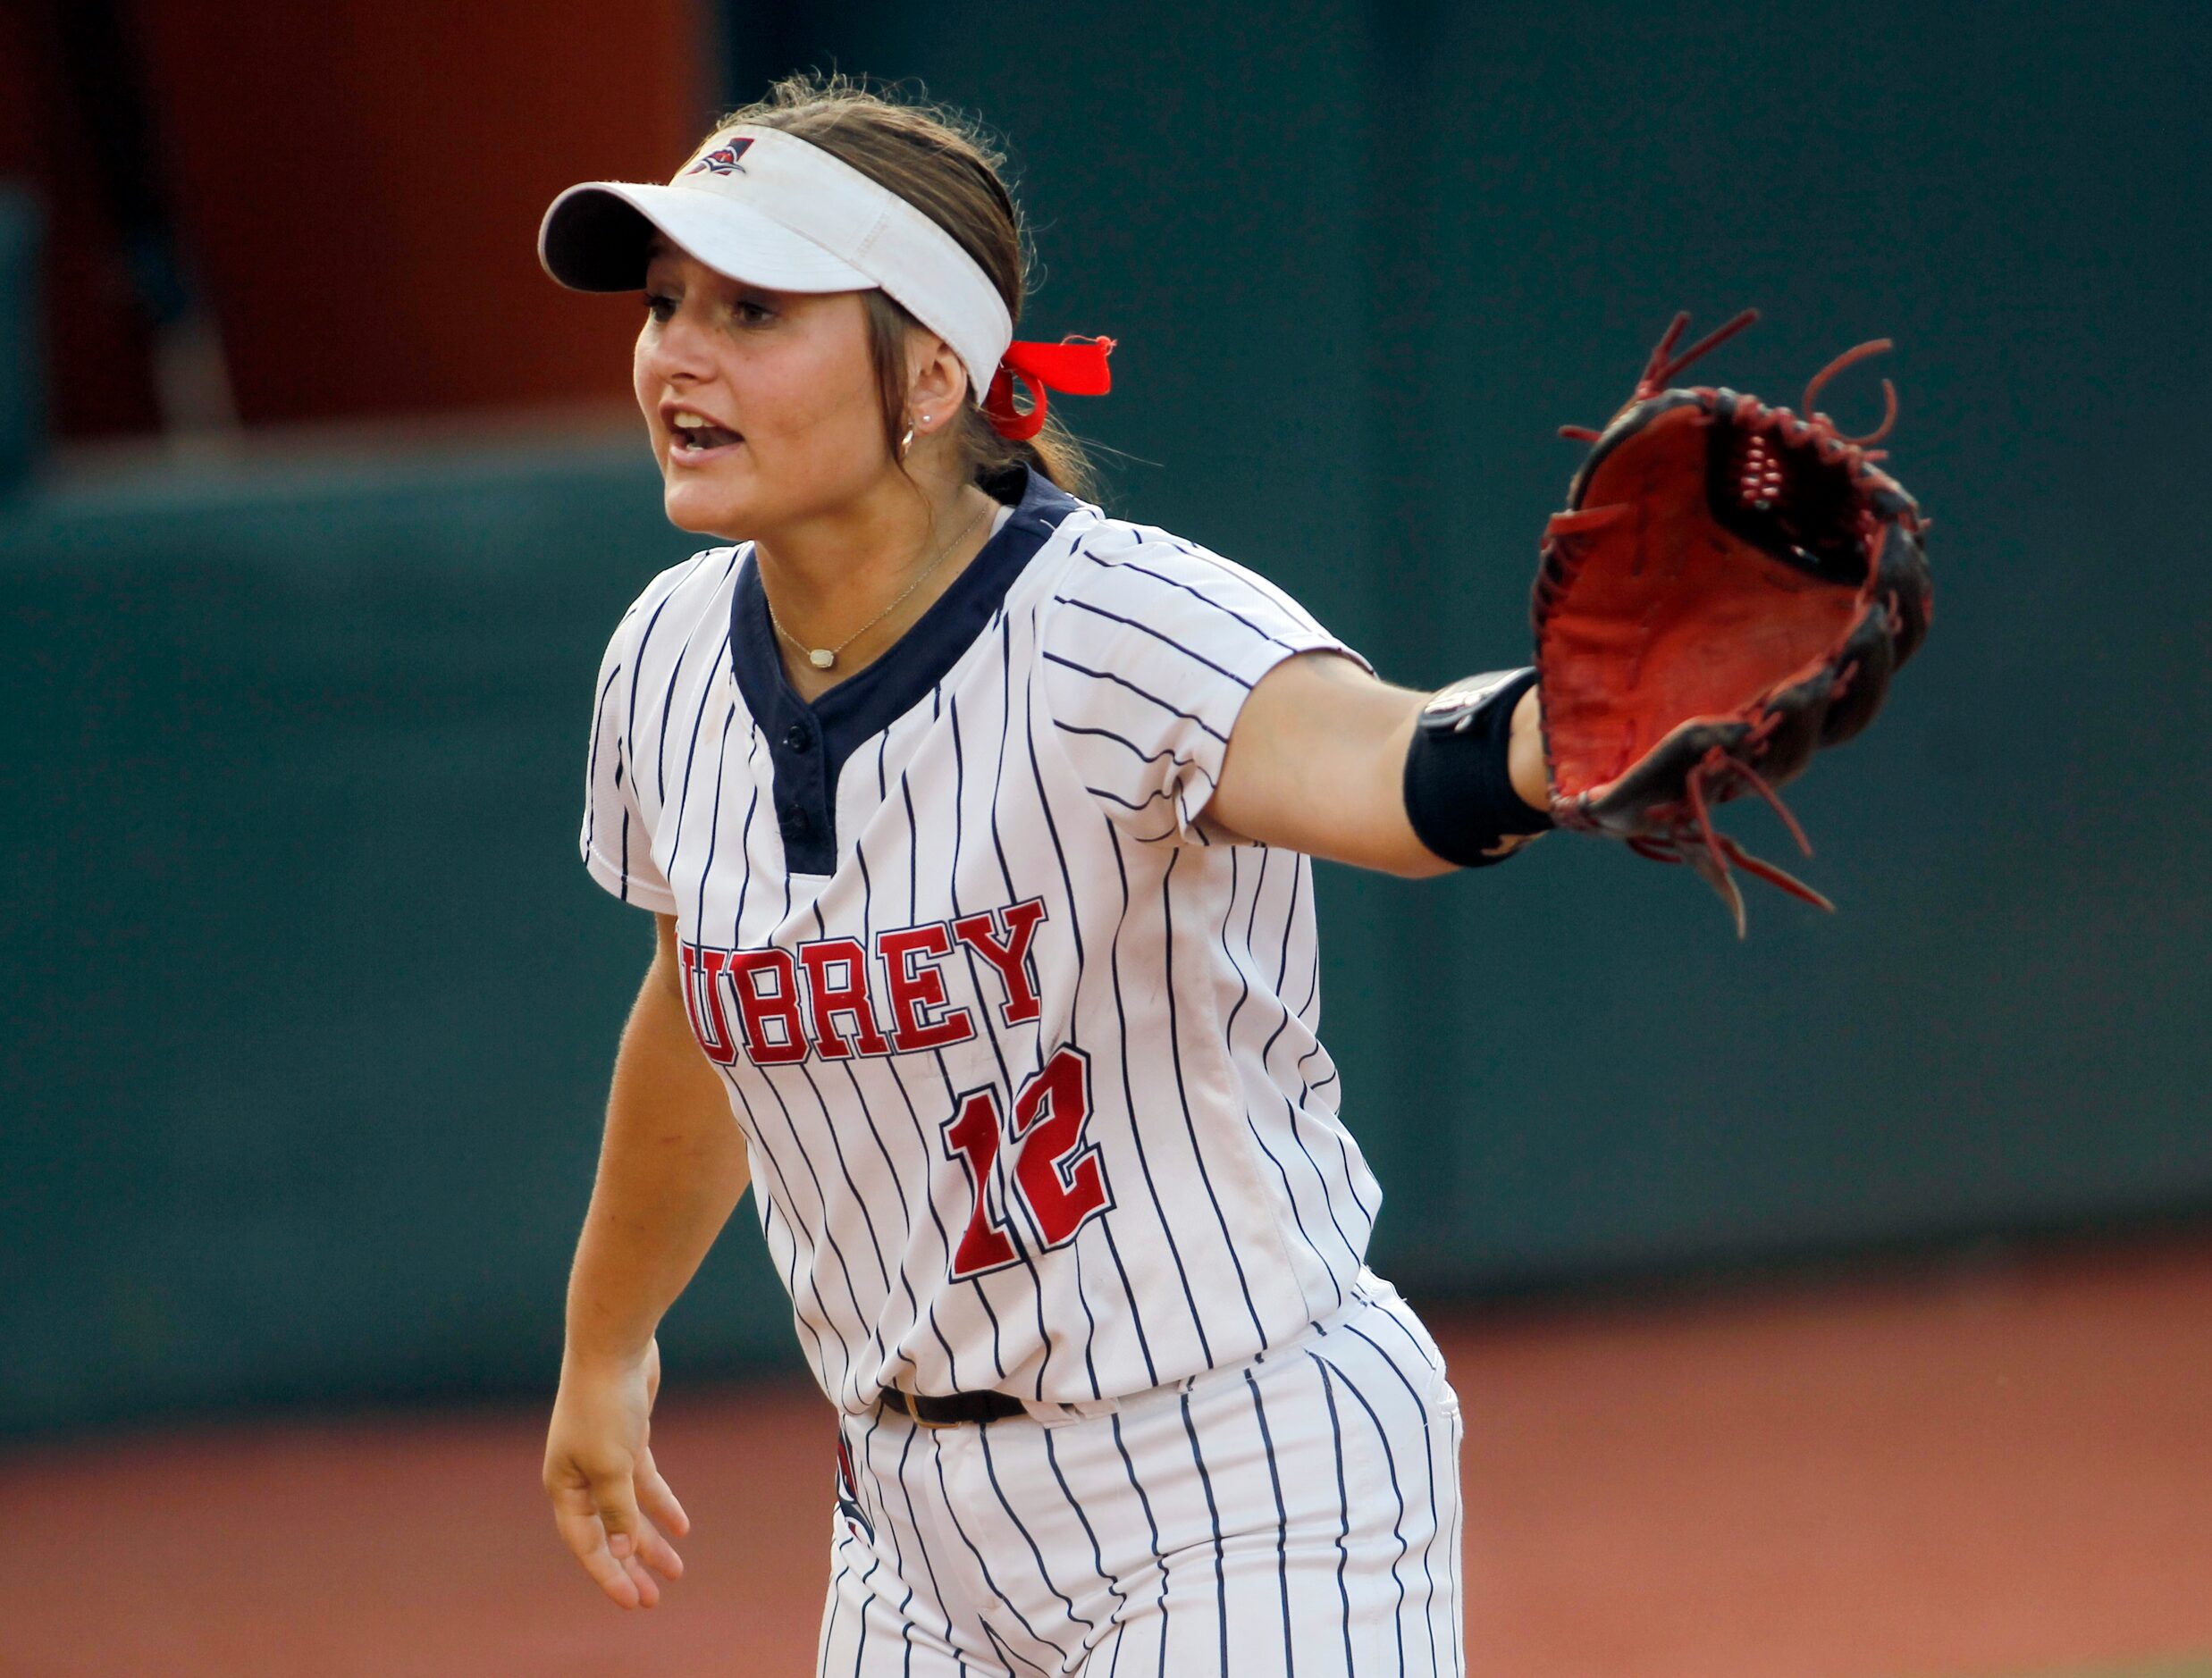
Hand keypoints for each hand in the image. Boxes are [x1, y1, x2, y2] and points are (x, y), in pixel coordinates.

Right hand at [543, 1336, 690, 1608]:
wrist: (614, 1347)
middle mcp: (579, 1476)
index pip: (586, 1543)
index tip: (634, 1601)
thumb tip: (620, 1548)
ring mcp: (604, 1458)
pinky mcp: (629, 1440)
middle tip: (654, 1597)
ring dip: (650, 1539)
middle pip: (607, 1532)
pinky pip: (645, 1483)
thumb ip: (618, 1509)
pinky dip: (661, 1503)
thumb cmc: (604, 1405)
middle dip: (631, 1565)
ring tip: (675, 1569)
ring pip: (629, 1510)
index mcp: (563, 1486)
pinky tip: (682, 1525)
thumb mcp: (612, 1465)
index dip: (609, 1574)